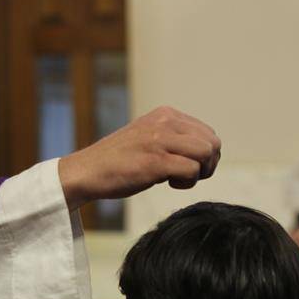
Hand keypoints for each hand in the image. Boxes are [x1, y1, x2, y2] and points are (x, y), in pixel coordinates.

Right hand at [57, 107, 220, 209]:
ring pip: (206, 153)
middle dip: (207, 165)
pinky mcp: (155, 161)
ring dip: (198, 173)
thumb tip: (206, 151)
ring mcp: (160, 140)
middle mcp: (165, 122)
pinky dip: (186, 182)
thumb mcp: (149, 137)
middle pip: (212, 143)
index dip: (204, 155)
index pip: (207, 133)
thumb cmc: (118, 161)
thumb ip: (173, 137)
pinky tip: (168, 184)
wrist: (86, 171)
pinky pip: (192, 170)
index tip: (186, 166)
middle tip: (186, 176)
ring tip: (177, 179)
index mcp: (165, 114)